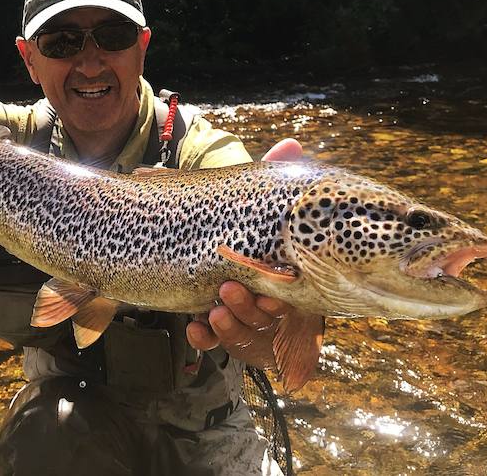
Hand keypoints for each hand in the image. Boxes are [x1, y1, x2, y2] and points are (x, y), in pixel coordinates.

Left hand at [186, 138, 324, 370]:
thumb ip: (273, 176)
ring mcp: (241, 318)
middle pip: (266, 318)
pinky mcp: (215, 326)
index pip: (292, 296)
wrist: (196, 242)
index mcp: (284, 276)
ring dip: (229, 324)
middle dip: (249, 308)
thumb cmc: (240, 222)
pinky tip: (195, 328)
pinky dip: (204, 338)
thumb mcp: (255, 203)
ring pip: (241, 333)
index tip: (272, 287)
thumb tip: (291, 142)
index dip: (282, 299)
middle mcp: (267, 301)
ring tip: (212, 311)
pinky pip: (212, 343)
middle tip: (228, 289)